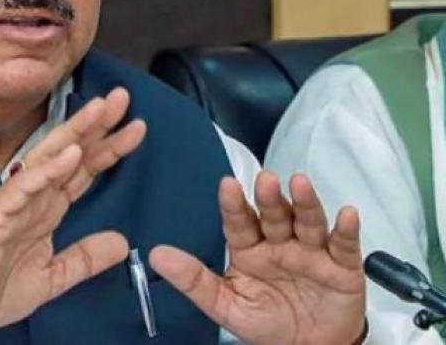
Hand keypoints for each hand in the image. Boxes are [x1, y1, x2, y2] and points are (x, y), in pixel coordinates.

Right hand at [0, 90, 146, 342]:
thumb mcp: (53, 277)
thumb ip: (84, 258)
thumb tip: (122, 243)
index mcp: (44, 209)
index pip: (81, 172)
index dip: (107, 149)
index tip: (136, 128)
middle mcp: (30, 197)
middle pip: (68, 155)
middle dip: (95, 127)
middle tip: (123, 98)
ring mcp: (11, 201)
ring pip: (47, 159)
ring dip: (75, 134)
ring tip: (101, 110)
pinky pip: (23, 186)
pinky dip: (48, 169)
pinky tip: (70, 153)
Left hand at [150, 172, 365, 344]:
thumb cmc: (266, 323)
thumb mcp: (225, 305)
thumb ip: (193, 280)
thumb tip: (156, 255)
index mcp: (250, 249)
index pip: (239, 221)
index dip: (233, 204)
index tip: (226, 185)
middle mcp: (280, 243)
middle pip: (275, 215)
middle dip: (270, 197)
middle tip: (265, 180)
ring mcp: (311, 252)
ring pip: (308, 221)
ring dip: (305, 202)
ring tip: (299, 183)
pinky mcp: (342, 267)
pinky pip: (344, 245)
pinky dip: (345, 230)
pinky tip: (346, 214)